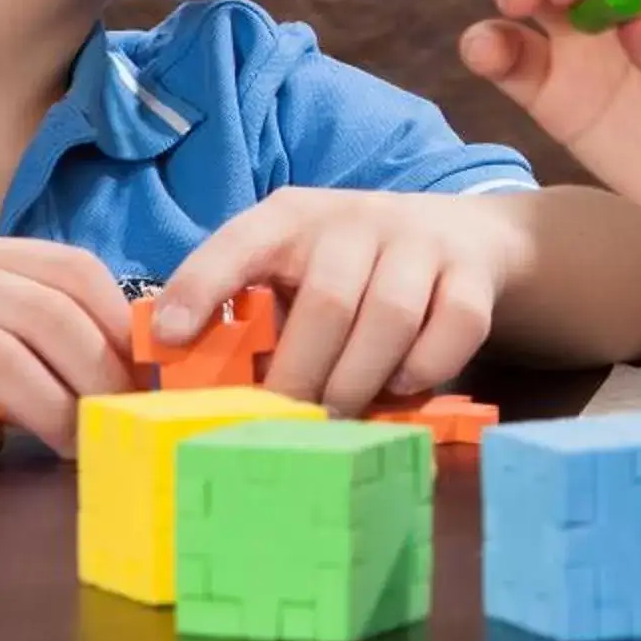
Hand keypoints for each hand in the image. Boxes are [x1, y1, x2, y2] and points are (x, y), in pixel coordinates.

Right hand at [0, 237, 136, 461]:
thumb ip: (10, 314)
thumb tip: (106, 361)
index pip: (74, 271)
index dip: (121, 324)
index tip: (143, 375)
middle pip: (51, 320)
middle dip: (99, 378)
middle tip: (116, 426)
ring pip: (4, 364)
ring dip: (50, 413)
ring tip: (68, 448)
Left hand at [152, 187, 529, 414]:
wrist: (459, 233)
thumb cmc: (351, 266)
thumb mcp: (293, 266)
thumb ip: (248, 307)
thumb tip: (185, 369)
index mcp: (293, 217)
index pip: (241, 241)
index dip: (202, 285)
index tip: (170, 339)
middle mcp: (356, 218)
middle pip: (325, 301)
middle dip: (299, 376)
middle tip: (282, 424)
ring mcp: (419, 241)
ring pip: (389, 316)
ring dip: (358, 380)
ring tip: (337, 418)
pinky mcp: (470, 271)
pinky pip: (455, 326)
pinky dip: (426, 366)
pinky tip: (402, 385)